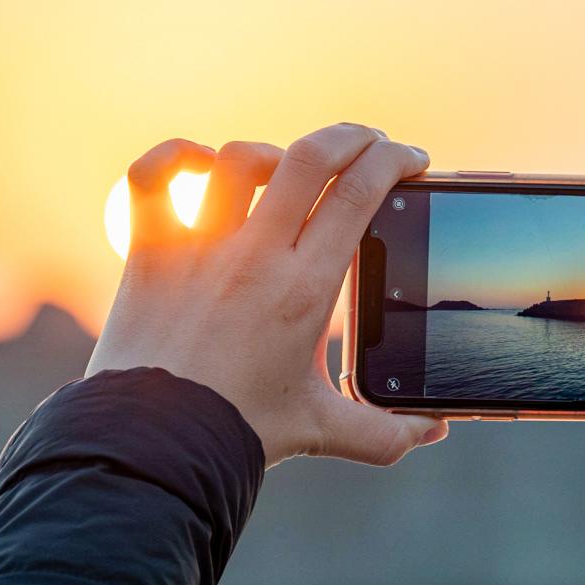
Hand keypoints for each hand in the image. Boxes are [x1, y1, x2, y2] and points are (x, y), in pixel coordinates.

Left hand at [87, 122, 447, 467]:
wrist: (152, 447)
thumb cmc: (238, 432)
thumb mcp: (320, 428)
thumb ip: (385, 431)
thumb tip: (435, 432)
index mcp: (306, 288)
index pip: (359, 193)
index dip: (393, 161)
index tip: (411, 161)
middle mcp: (256, 257)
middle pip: (311, 157)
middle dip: (352, 136)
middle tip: (370, 142)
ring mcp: (199, 249)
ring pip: (239, 160)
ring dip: (273, 152)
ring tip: (287, 167)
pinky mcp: (149, 254)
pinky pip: (150, 179)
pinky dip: (172, 157)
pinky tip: (197, 163)